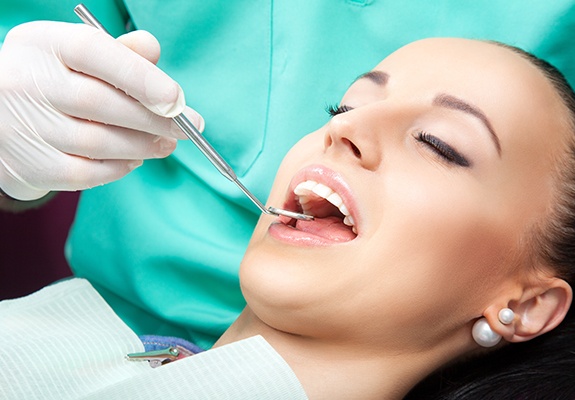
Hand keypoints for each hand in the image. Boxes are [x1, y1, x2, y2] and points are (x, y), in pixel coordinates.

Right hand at [0, 21, 203, 200]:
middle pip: (101, 104)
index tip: (177, 99)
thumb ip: (119, 53)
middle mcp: (26, 82)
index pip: (93, 52)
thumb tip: (152, 48)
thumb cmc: (54, 81)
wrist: (1, 117)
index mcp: (43, 44)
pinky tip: (135, 159)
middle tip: (189, 127)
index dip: (140, 77)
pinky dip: (120, 168)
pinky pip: (87, 173)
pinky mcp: (31, 166)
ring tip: (168, 143)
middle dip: (155, 119)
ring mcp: (25, 127)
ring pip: (99, 142)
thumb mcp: (77, 55)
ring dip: (144, 146)